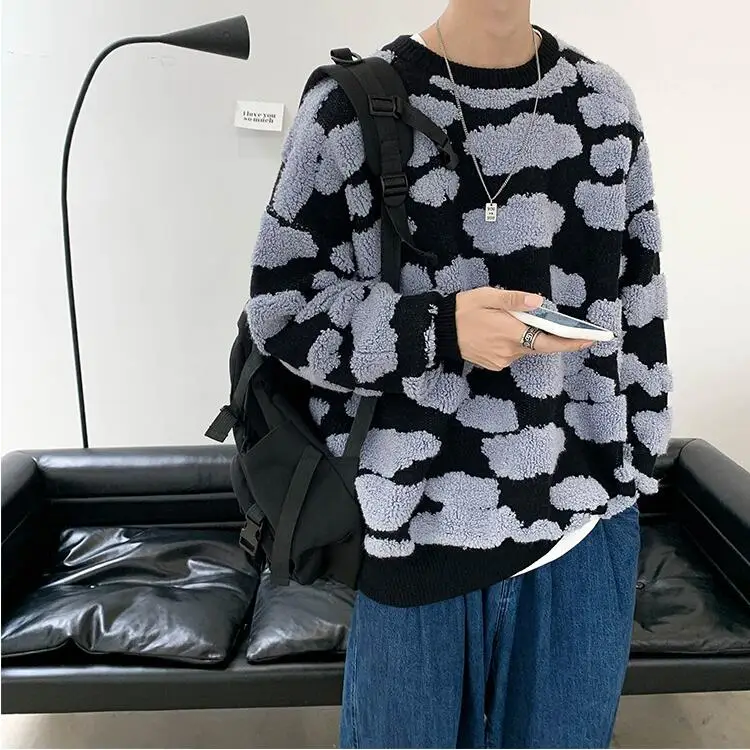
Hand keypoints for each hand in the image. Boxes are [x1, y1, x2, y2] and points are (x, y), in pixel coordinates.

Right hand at [455, 287, 592, 370]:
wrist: (439, 331)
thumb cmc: (464, 310)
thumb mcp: (487, 296)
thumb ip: (514, 299)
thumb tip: (539, 302)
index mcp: (511, 333)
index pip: (549, 341)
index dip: (571, 342)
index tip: (590, 340)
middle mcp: (510, 351)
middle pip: (539, 345)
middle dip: (549, 335)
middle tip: (561, 326)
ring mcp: (502, 361)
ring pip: (525, 348)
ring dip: (526, 336)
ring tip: (508, 321)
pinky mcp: (495, 365)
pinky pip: (513, 353)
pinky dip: (514, 342)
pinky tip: (499, 332)